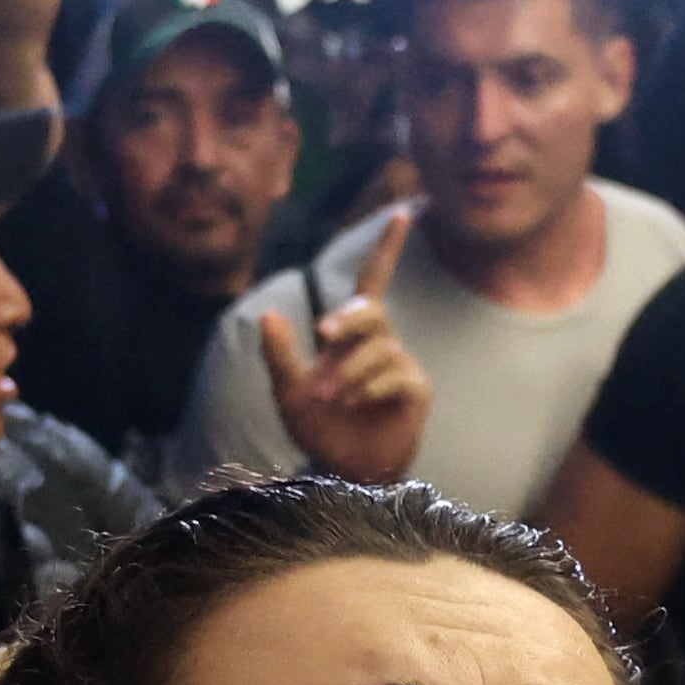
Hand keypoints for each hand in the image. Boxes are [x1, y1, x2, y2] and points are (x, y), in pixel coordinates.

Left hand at [256, 221, 430, 484]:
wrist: (340, 471)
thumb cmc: (319, 429)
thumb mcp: (288, 392)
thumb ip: (280, 354)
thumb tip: (268, 314)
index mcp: (352, 335)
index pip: (372, 281)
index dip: (387, 249)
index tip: (403, 213)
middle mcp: (381, 343)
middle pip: (370, 310)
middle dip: (347, 318)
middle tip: (323, 335)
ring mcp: (401, 365)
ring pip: (378, 347)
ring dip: (348, 370)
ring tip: (331, 396)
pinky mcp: (415, 390)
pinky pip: (394, 373)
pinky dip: (369, 386)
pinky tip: (355, 403)